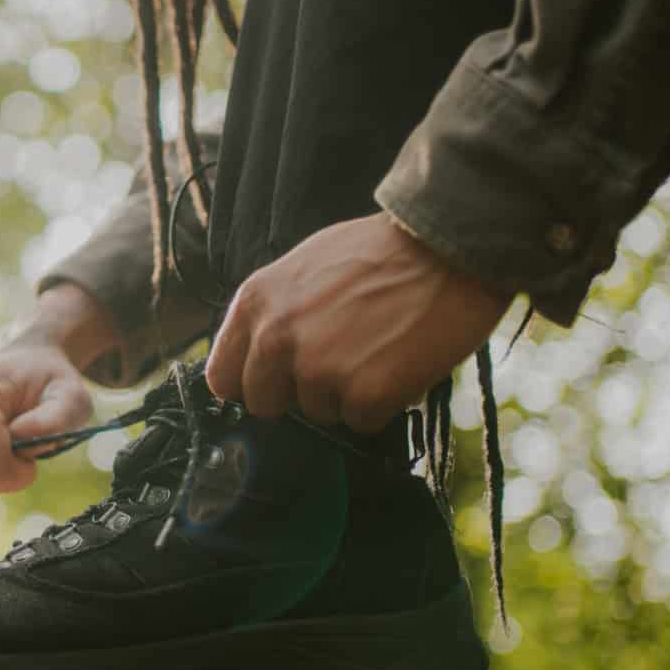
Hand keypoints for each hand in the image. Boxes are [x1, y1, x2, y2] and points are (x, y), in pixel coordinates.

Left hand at [205, 213, 512, 432]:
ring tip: (378, 349)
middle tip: (338, 363)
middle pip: (265, 404)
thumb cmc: (381, 251)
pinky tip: (400, 364)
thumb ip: (273, 312)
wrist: (447, 247)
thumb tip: (257, 356)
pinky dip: (384, 404)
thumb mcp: (303, 265)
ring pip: (319, 414)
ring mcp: (318, 369)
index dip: (250, 384)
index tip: (273, 382)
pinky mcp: (363, 394)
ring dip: (348, 395)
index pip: (221, 376)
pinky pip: (362, 423)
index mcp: (255, 303)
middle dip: (298, 394)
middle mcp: (276, 339)